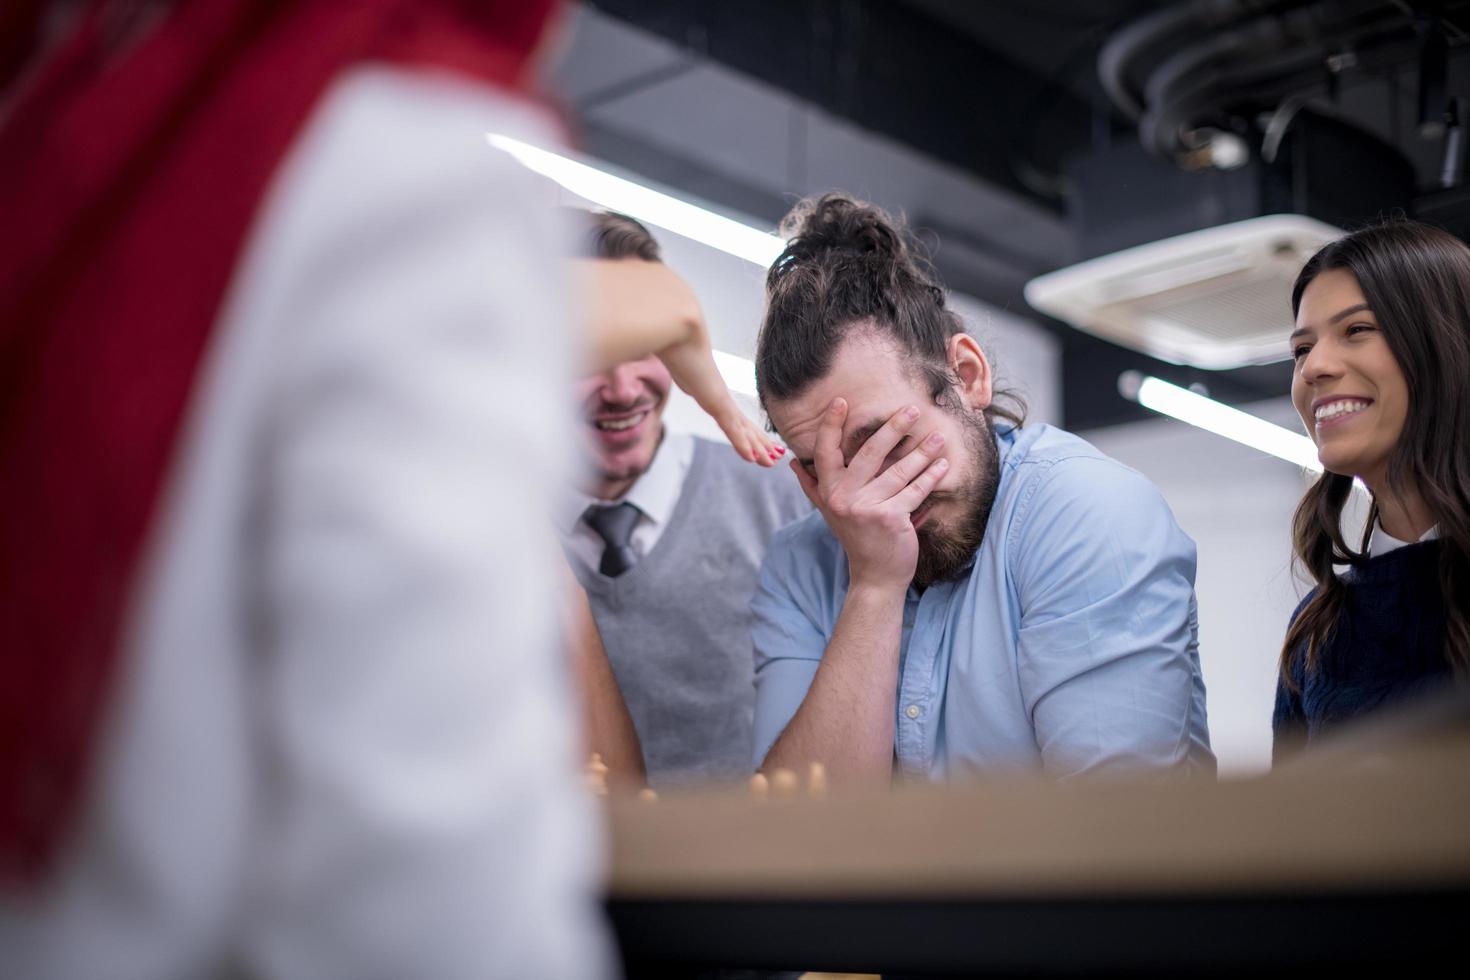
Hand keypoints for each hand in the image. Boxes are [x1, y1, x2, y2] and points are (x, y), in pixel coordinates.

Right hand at [656, 326, 783, 467]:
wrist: (679, 328)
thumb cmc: (675, 339)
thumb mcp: (676, 358)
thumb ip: (677, 362)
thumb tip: (671, 355)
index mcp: (710, 389)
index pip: (732, 416)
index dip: (747, 431)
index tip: (759, 443)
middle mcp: (717, 395)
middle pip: (742, 425)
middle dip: (759, 442)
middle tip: (777, 456)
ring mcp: (718, 398)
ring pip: (742, 429)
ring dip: (757, 447)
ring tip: (773, 461)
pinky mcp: (715, 400)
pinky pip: (730, 427)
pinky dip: (742, 443)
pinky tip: (752, 458)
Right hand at [790, 398, 947, 589]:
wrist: (875, 574)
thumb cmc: (855, 537)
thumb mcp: (829, 512)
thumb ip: (812, 486)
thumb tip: (792, 463)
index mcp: (829, 491)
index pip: (825, 452)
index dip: (831, 426)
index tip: (841, 402)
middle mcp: (844, 497)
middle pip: (869, 453)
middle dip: (892, 428)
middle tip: (911, 409)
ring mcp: (867, 508)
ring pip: (898, 471)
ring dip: (921, 451)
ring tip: (937, 436)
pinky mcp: (890, 518)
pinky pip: (914, 490)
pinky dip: (931, 476)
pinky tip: (942, 464)